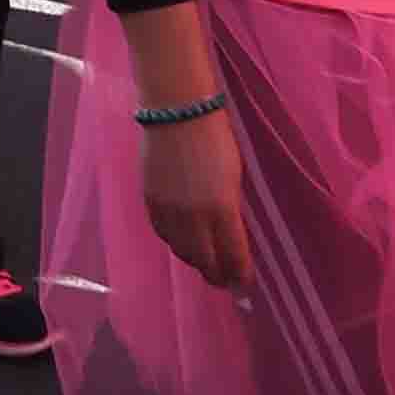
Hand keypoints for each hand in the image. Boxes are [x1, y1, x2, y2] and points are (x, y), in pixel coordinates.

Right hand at [140, 98, 252, 292]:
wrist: (175, 111)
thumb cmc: (215, 138)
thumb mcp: (233, 177)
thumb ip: (230, 212)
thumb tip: (229, 237)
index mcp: (221, 209)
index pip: (232, 256)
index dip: (239, 274)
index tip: (245, 283)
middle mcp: (193, 217)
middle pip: (204, 261)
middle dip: (217, 275)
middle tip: (226, 280)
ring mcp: (168, 211)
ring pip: (181, 251)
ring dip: (195, 260)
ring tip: (205, 262)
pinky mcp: (149, 202)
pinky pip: (163, 234)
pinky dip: (175, 242)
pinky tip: (182, 240)